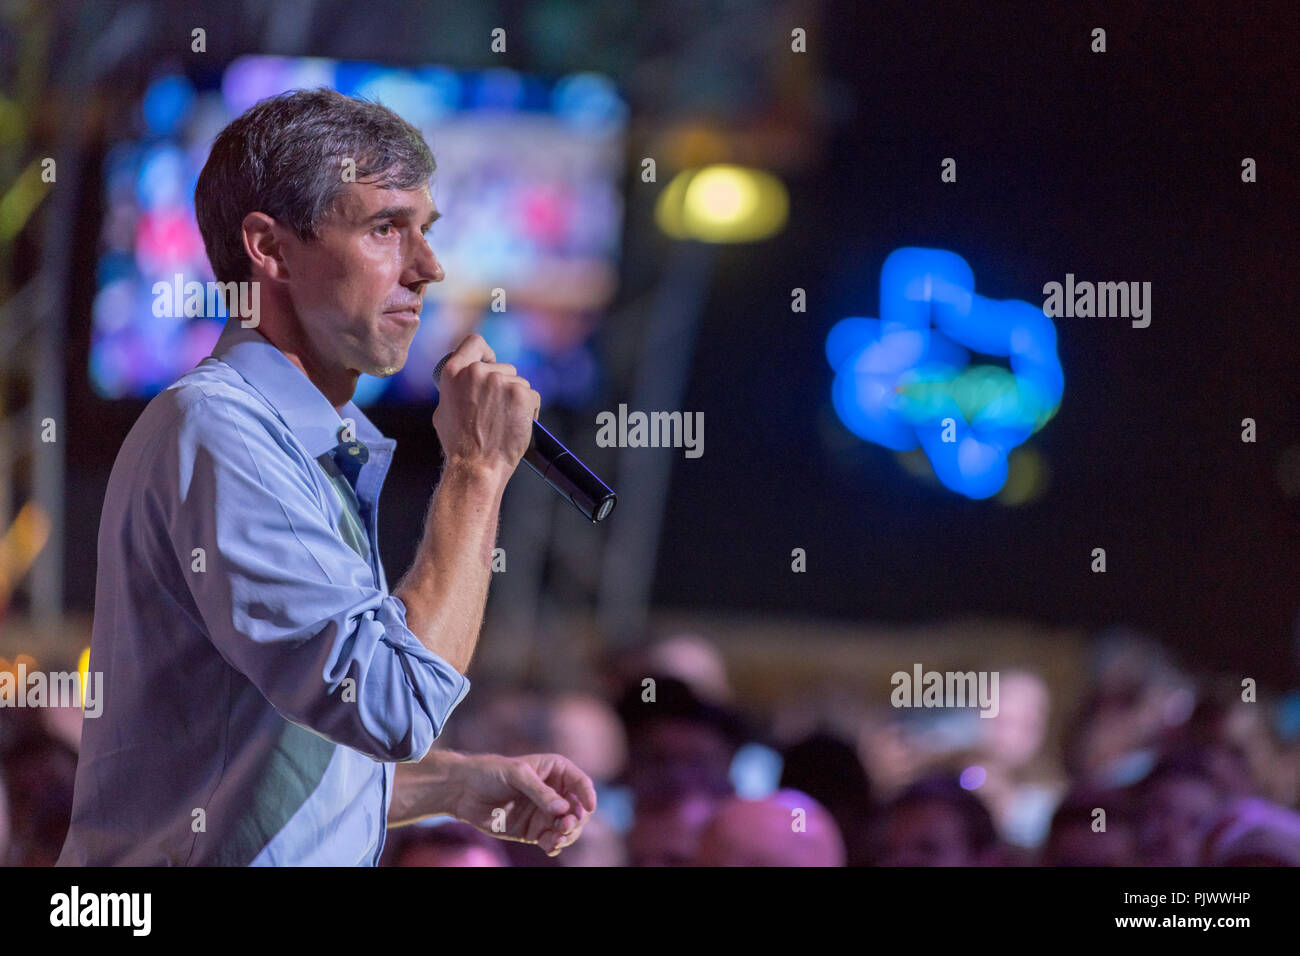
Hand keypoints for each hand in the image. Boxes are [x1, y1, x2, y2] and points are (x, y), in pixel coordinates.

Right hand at [432, 334, 540, 476]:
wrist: (477, 465)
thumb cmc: (459, 444)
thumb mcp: (444, 410)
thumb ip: (455, 389)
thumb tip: (463, 381)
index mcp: (454, 372)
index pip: (474, 342)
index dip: (486, 352)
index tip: (491, 362)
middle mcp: (476, 371)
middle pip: (503, 367)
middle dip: (505, 386)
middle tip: (498, 412)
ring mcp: (500, 381)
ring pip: (519, 383)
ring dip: (517, 400)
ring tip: (506, 422)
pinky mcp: (521, 394)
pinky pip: (532, 396)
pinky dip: (530, 410)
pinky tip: (518, 425)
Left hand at [444, 752, 596, 856]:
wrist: (464, 791)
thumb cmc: (491, 772)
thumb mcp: (517, 775)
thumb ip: (540, 792)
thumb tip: (562, 808)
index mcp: (555, 771)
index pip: (580, 783)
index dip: (588, 795)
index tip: (589, 808)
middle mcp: (555, 792)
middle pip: (578, 809)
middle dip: (576, 819)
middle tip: (563, 826)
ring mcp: (545, 813)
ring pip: (568, 828)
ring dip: (567, 835)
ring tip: (556, 839)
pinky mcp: (534, 830)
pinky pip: (552, 841)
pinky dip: (554, 846)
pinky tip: (549, 847)